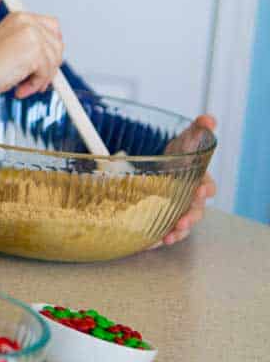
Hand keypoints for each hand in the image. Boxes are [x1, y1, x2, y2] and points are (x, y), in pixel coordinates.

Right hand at [0, 11, 63, 98]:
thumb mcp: (10, 45)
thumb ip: (30, 45)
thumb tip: (51, 58)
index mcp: (20, 18)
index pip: (52, 26)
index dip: (53, 44)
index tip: (49, 59)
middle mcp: (28, 22)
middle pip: (57, 44)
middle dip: (50, 66)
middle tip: (37, 79)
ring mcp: (33, 35)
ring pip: (53, 61)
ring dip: (41, 78)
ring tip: (23, 85)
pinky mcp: (36, 51)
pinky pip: (46, 73)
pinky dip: (35, 85)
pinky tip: (21, 88)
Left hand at [153, 114, 216, 246]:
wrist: (162, 166)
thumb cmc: (179, 155)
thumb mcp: (187, 139)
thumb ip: (198, 129)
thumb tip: (208, 120)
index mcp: (200, 181)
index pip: (208, 186)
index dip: (206, 188)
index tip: (201, 189)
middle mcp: (191, 199)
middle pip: (196, 211)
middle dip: (191, 217)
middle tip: (184, 220)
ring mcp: (178, 210)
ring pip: (182, 225)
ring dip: (177, 232)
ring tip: (169, 237)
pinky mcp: (163, 218)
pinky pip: (163, 230)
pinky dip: (159, 237)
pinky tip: (151, 241)